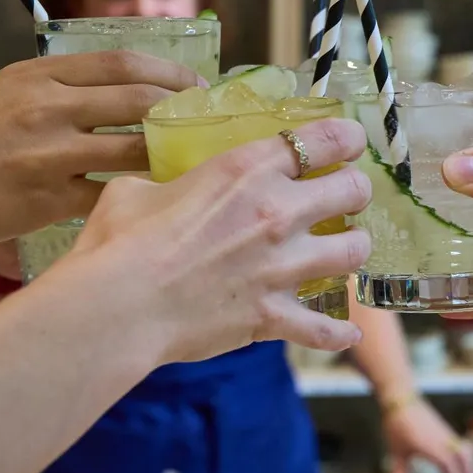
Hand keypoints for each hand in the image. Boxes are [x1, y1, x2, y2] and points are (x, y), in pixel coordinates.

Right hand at [0, 50, 202, 257]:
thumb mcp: (4, 94)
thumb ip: (58, 91)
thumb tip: (126, 95)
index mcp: (38, 73)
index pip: (124, 62)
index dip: (170, 72)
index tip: (195, 86)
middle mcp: (46, 106)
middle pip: (141, 100)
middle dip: (184, 113)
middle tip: (206, 126)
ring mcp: (47, 154)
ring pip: (135, 151)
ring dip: (170, 158)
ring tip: (191, 165)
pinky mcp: (45, 200)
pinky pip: (109, 197)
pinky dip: (135, 198)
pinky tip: (151, 203)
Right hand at [58, 117, 373, 362]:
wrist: (118, 305)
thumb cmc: (120, 242)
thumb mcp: (141, 189)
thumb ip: (171, 185)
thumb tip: (167, 193)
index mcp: (246, 170)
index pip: (324, 140)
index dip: (347, 139)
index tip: (350, 144)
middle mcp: (276, 212)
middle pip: (352, 191)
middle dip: (354, 192)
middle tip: (346, 198)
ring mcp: (281, 267)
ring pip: (353, 252)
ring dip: (352, 248)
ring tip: (343, 250)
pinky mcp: (272, 315)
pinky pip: (325, 329)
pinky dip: (337, 333)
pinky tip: (346, 333)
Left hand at [382, 399, 472, 472]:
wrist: (401, 399)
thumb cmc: (398, 425)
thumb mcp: (397, 450)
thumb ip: (399, 471)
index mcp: (429, 446)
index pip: (447, 464)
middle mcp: (441, 439)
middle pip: (462, 457)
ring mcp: (445, 433)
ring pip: (464, 449)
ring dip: (470, 464)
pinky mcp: (445, 430)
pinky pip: (460, 444)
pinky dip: (465, 456)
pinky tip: (462, 463)